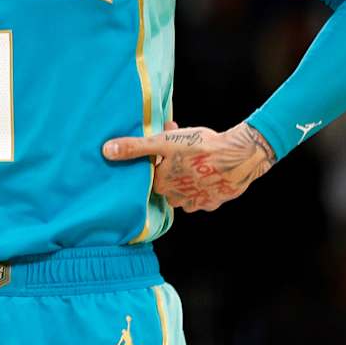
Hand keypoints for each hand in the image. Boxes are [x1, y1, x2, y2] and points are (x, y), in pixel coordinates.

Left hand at [102, 121, 274, 212]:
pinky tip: (209, 169)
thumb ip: (135, 148)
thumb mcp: (163, 142)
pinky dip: (204, 182)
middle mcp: (178, 198)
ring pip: (185, 190)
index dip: (158, 160)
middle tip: (181, 148)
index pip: (152, 176)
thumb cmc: (201, 146)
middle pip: (169, 183)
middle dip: (172, 167)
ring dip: (187, 175)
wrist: (239, 155)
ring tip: (195, 157)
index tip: (166, 147)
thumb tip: (106, 151)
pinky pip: (204, 194)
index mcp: (163, 185)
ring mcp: (198, 202)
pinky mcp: (215, 201)